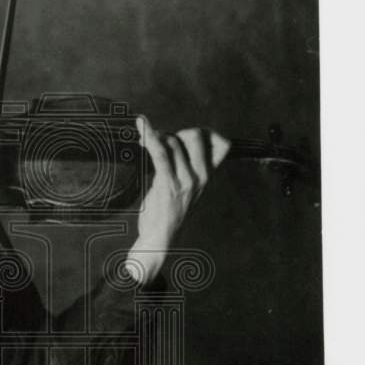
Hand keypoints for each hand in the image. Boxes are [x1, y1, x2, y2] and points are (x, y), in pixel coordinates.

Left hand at [126, 116, 229, 283]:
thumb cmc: (168, 210)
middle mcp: (201, 177)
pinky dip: (149, 136)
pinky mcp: (168, 185)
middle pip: (194, 135)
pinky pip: (160, 153)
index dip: (206, 133)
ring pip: (173, 142)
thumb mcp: (184, 186)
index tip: (184, 138)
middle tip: (160, 144)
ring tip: (146, 145)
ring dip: (156, 138)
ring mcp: (186, 181)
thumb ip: (184, 165)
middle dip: (175, 133)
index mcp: (208, 176)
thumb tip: (170, 138)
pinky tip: (141, 126)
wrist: (160, 239)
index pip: (222, 144)